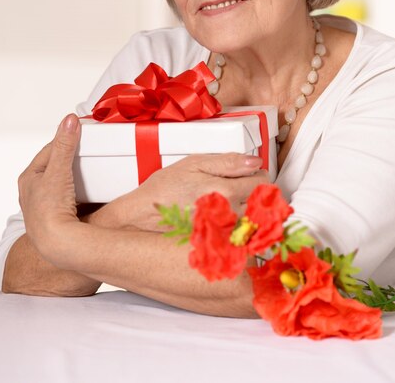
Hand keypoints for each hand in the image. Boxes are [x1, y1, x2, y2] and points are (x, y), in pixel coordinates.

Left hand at [18, 114, 80, 255]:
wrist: (55, 245)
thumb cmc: (48, 212)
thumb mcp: (58, 171)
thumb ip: (65, 145)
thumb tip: (69, 121)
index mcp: (30, 177)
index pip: (51, 148)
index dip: (68, 138)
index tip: (83, 130)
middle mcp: (35, 190)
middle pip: (58, 164)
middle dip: (74, 156)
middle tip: (91, 149)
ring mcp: (48, 203)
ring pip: (65, 180)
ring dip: (79, 174)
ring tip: (94, 167)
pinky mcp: (60, 214)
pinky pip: (73, 194)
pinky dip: (83, 189)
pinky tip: (92, 188)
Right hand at [112, 152, 267, 231]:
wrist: (143, 215)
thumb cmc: (164, 188)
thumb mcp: (194, 163)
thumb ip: (228, 161)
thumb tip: (254, 160)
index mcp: (224, 190)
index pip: (262, 181)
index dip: (257, 173)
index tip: (248, 173)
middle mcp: (227, 214)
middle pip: (263, 202)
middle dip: (256, 192)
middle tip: (241, 187)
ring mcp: (224, 232)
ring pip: (255, 219)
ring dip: (250, 210)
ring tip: (232, 203)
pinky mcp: (218, 245)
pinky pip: (242, 236)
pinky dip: (240, 228)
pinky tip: (227, 221)